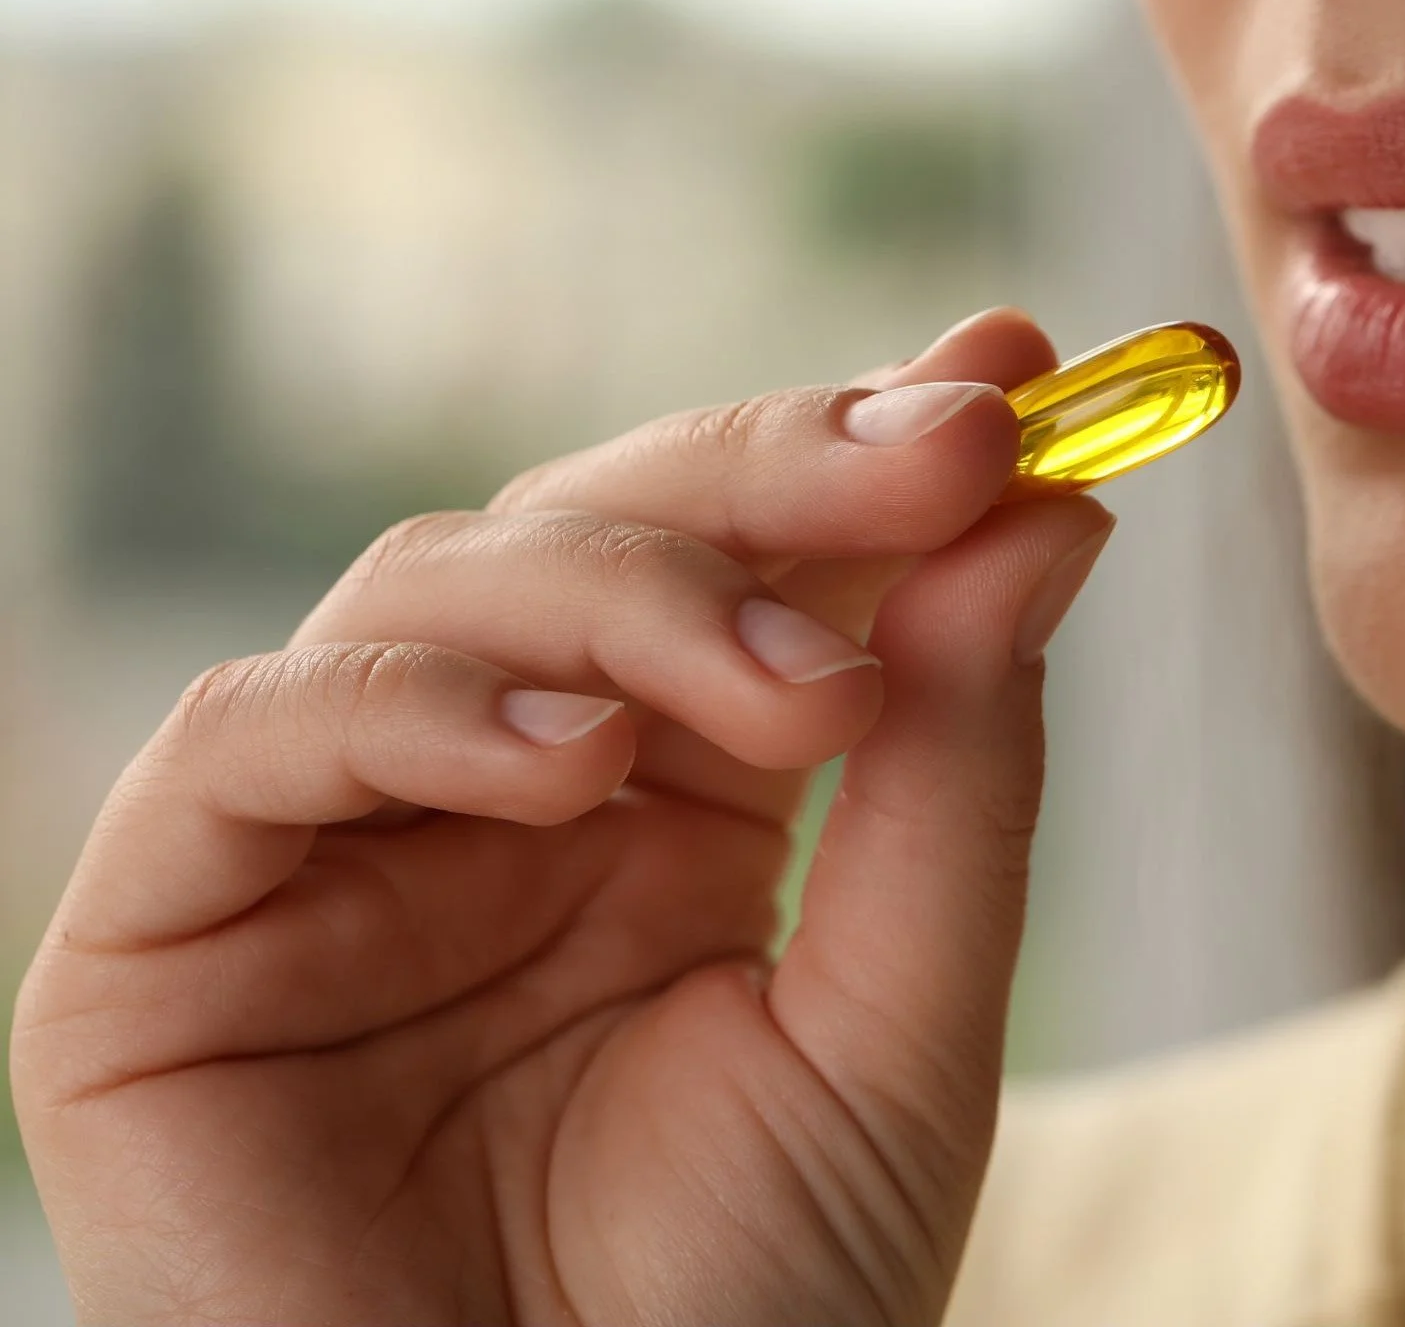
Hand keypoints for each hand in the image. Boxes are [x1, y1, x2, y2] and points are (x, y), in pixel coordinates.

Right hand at [10, 309, 1112, 1326]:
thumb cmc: (747, 1306)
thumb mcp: (899, 1022)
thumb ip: (953, 769)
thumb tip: (1042, 515)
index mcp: (668, 804)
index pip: (754, 562)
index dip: (867, 450)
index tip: (1014, 365)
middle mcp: (498, 792)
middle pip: (604, 525)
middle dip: (777, 471)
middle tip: (946, 444)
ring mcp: (335, 845)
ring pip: (440, 587)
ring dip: (637, 594)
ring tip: (801, 691)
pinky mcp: (169, 930)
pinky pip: (254, 735)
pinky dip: (416, 711)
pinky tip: (575, 769)